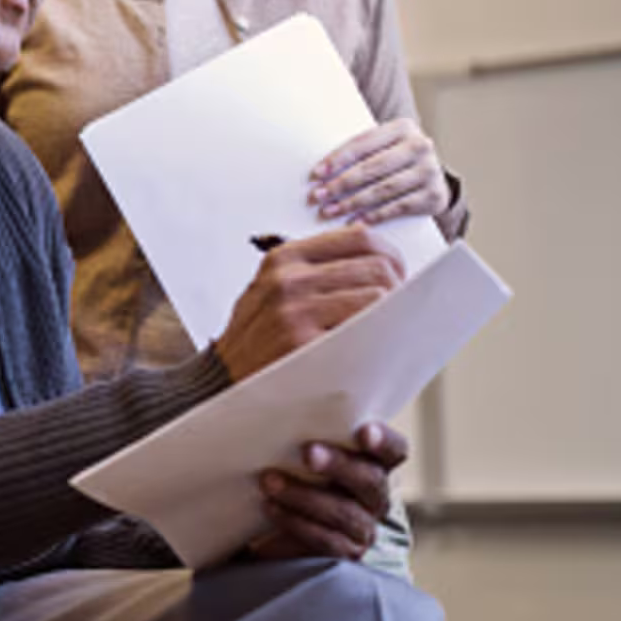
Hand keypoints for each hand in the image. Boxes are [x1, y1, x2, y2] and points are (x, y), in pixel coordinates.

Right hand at [212, 226, 403, 381]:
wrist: (222, 382)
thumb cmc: (256, 339)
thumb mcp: (271, 289)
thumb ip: (312, 268)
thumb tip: (370, 250)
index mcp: (284, 258)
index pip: (360, 237)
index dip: (391, 256)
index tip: (395, 277)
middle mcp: (289, 279)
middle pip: (378, 266)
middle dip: (398, 289)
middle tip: (396, 312)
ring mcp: (295, 311)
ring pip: (378, 296)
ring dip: (391, 316)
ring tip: (381, 331)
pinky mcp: (304, 343)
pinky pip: (366, 330)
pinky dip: (378, 338)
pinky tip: (370, 347)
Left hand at [248, 423, 408, 561]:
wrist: (260, 508)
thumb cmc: (283, 458)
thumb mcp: (292, 431)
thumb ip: (303, 407)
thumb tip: (297, 355)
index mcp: (372, 459)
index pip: (394, 449)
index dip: (383, 440)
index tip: (362, 431)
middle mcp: (373, 494)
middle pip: (370, 480)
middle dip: (339, 465)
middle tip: (307, 452)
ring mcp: (360, 526)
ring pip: (346, 514)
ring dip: (307, 496)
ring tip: (269, 480)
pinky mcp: (339, 553)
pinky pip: (325, 542)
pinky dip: (295, 522)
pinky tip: (270, 506)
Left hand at [309, 118, 448, 224]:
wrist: (432, 176)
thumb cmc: (396, 158)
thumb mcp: (383, 145)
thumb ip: (360, 150)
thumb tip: (321, 171)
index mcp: (403, 127)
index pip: (363, 143)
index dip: (337, 159)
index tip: (316, 173)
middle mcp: (420, 146)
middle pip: (372, 167)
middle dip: (341, 184)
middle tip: (318, 196)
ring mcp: (430, 171)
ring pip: (384, 189)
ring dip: (353, 202)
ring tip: (331, 210)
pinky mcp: (435, 195)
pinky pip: (399, 207)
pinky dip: (375, 215)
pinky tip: (356, 221)